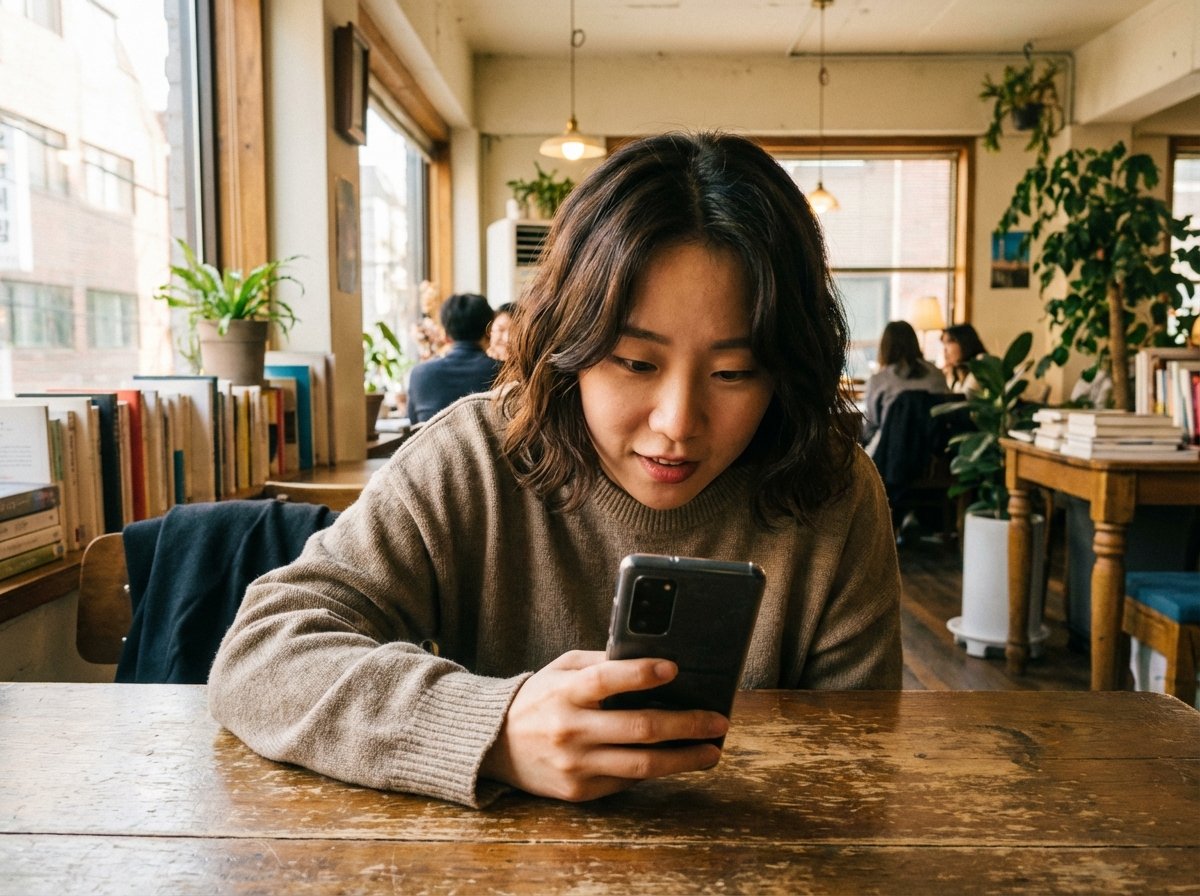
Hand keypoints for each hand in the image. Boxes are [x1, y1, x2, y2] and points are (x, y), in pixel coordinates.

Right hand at [480, 650, 727, 801]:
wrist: (493, 745)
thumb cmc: (538, 700)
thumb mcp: (561, 670)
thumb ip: (600, 663)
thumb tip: (650, 661)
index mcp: (565, 692)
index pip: (606, 679)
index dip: (641, 674)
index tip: (673, 668)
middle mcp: (570, 729)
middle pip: (639, 728)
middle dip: (686, 725)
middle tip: (718, 720)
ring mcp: (575, 764)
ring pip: (642, 765)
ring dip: (684, 758)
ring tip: (711, 751)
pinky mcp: (579, 791)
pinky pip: (626, 782)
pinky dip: (655, 770)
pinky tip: (676, 761)